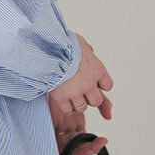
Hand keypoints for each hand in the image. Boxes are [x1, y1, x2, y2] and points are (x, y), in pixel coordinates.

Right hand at [47, 32, 112, 154]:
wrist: (46, 49)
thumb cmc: (63, 43)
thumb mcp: (80, 43)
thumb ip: (87, 51)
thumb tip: (90, 53)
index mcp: (96, 69)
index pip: (108, 85)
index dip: (101, 85)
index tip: (94, 82)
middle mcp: (88, 83)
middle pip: (96, 101)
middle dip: (89, 97)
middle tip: (81, 90)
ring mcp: (75, 92)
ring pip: (82, 107)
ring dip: (77, 103)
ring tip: (70, 94)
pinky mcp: (61, 98)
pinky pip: (68, 110)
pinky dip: (66, 107)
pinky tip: (62, 99)